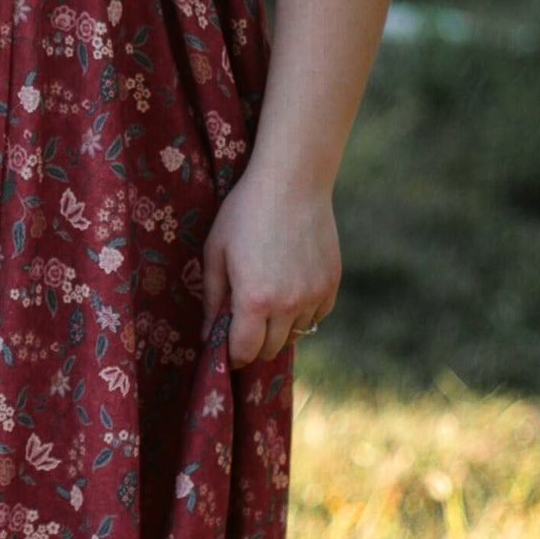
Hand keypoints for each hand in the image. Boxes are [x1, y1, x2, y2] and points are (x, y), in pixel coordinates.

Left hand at [201, 162, 338, 368]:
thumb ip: (212, 299)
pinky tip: (289, 292)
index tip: (225, 349)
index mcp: (254, 300)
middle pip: (271, 349)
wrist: (292, 183)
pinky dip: (303, 313)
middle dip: (254, 345)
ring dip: (279, 329)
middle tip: (243, 326)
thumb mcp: (215, 253)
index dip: (232, 356)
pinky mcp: (332, 284)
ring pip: (296, 334)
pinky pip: (317, 316)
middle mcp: (288, 304)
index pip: (244, 351)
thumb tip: (208, 335)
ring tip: (266, 304)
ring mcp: (314, 295)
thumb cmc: (244, 213)